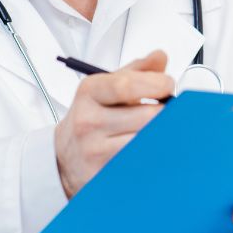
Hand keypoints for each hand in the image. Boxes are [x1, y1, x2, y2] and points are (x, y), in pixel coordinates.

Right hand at [55, 50, 173, 197]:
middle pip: (147, 116)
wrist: (64, 158)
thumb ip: (136, 71)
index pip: (126, 85)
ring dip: (161, 133)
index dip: (156, 84)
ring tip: (156, 128)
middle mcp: (89, 121)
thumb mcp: (105, 89)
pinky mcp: (103, 175)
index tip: (168, 85)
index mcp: (90, 92)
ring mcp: (94, 150)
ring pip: (148, 140)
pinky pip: (142, 162)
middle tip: (166, 110)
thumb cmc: (91, 118)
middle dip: (165, 111)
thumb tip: (160, 57)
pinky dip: (152, 154)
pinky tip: (147, 146)